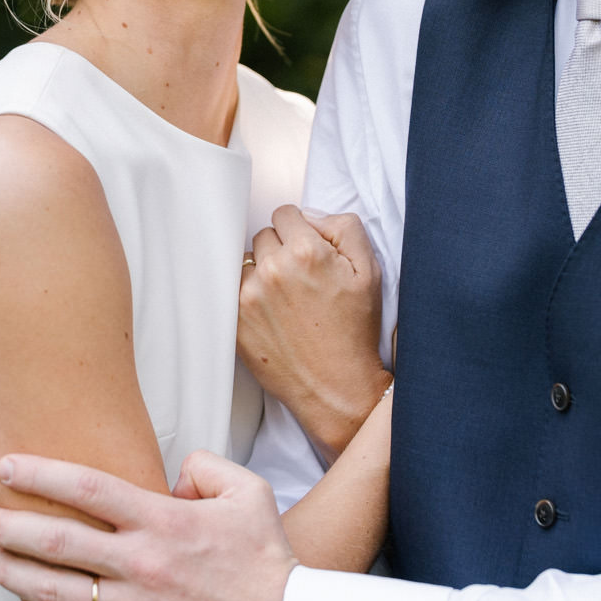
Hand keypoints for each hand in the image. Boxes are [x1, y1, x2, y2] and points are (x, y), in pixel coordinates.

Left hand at [0, 449, 296, 600]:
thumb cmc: (269, 563)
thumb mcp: (249, 492)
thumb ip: (206, 467)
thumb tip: (174, 474)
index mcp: (163, 521)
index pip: (86, 488)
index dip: (39, 474)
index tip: (7, 467)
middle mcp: (142, 564)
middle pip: (55, 541)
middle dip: (9, 527)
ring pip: (53, 593)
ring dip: (13, 574)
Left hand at [239, 206, 388, 456]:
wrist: (337, 386)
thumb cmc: (355, 331)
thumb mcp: (369, 271)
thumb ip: (344, 228)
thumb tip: (312, 216)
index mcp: (306, 252)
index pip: (285, 214)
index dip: (300, 231)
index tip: (307, 251)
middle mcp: (273, 269)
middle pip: (264, 235)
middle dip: (281, 250)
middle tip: (300, 279)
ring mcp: (248, 296)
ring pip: (246, 261)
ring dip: (261, 271)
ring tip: (284, 298)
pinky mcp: (234, 320)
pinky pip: (231, 289)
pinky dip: (247, 295)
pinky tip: (268, 312)